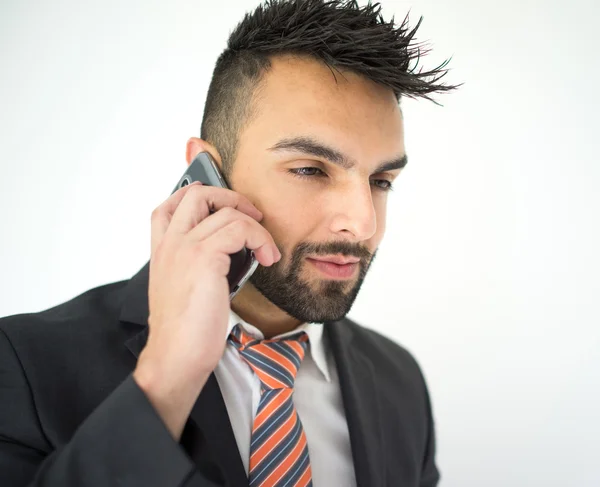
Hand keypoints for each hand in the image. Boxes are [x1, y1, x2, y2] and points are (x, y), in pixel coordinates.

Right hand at [133, 181, 279, 438]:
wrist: (176, 357)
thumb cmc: (183, 331)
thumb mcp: (185, 290)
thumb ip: (198, 266)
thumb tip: (231, 254)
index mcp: (162, 251)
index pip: (169, 206)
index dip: (197, 193)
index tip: (224, 200)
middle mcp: (170, 244)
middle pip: (196, 195)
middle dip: (230, 197)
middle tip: (252, 216)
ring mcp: (185, 247)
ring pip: (226, 211)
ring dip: (256, 227)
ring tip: (266, 250)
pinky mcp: (204, 257)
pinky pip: (240, 229)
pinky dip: (260, 239)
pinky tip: (267, 258)